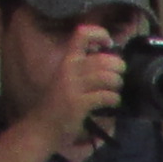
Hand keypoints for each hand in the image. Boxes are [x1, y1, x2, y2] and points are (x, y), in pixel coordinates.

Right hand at [25, 33, 128, 156]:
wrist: (43, 127)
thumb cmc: (59, 103)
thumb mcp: (69, 79)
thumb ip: (86, 68)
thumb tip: (112, 60)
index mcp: (67, 61)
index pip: (81, 34)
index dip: (100, 33)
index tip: (109, 44)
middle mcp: (69, 70)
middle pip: (103, 59)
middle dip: (118, 67)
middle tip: (118, 76)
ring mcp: (73, 87)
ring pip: (107, 77)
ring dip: (117, 84)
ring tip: (115, 90)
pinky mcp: (78, 103)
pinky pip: (105, 96)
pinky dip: (114, 99)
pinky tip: (112, 103)